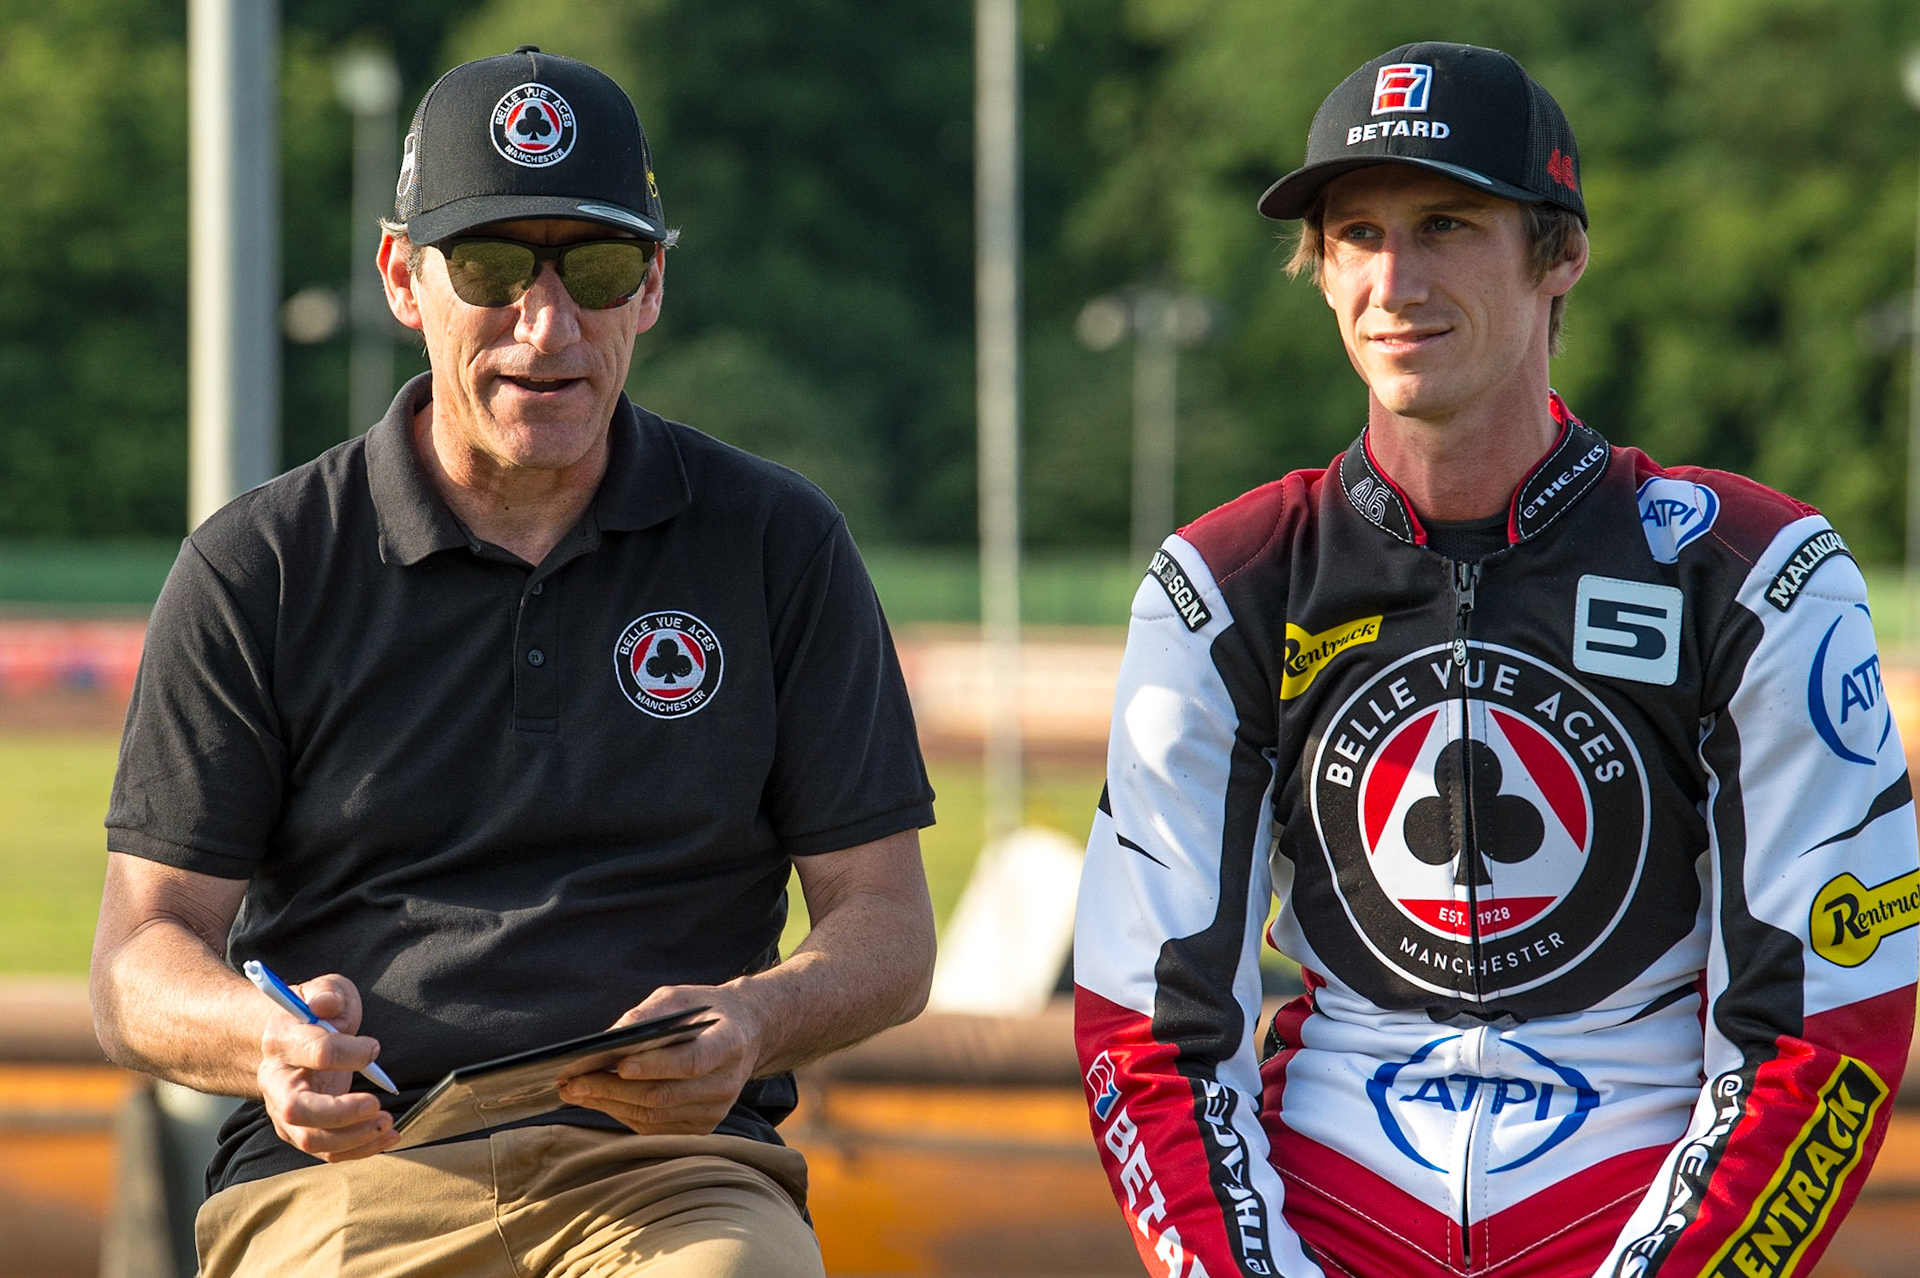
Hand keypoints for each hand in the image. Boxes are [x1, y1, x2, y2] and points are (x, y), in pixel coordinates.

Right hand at [256, 974, 398, 1160]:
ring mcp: (285, 1111)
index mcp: (282, 1041)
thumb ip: (327, 994)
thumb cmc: (314, 1015)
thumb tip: (326, 1005)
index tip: (373, 1048)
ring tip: (386, 1122)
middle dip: (340, 1113)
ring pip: (310, 1138)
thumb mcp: (324, 990)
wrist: (292, 1039)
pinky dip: (358, 1149)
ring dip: (353, 1137)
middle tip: (376, 1104)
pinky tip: (386, 1136)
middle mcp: (276, 1082)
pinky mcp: (301, 1130)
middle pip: (297, 1110)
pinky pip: (326, 1150)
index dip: (349, 1052)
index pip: (315, 1052)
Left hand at [557, 982, 765, 1135]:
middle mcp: (727, 1083)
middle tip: (573, 1082)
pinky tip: (599, 1100)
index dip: (656, 1065)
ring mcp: (716, 1110)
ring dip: (609, 1105)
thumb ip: (648, 1014)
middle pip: (663, 1095)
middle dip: (612, 1089)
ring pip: (654, 1116)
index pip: (692, 1062)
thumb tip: (608, 1040)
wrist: (745, 1033)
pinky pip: (655, 1128)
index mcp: (729, 1043)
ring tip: (575, 1091)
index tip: (618, 1064)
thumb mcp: (679, 998)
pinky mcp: (702, 1127)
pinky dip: (623, 1114)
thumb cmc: (703, 1011)